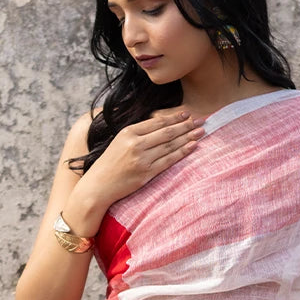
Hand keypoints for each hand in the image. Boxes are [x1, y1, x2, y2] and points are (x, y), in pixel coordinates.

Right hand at [83, 109, 204, 206]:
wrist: (99, 185)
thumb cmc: (109, 163)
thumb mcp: (119, 141)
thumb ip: (137, 134)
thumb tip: (159, 125)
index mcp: (128, 132)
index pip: (156, 122)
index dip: (174, 117)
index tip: (187, 114)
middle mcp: (136, 144)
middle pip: (166, 132)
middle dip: (185, 125)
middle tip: (201, 120)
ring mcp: (142, 159)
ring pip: (170, 145)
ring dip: (187, 137)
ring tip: (201, 132)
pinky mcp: (146, 173)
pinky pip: (168, 161)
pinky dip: (182, 153)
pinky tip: (192, 146)